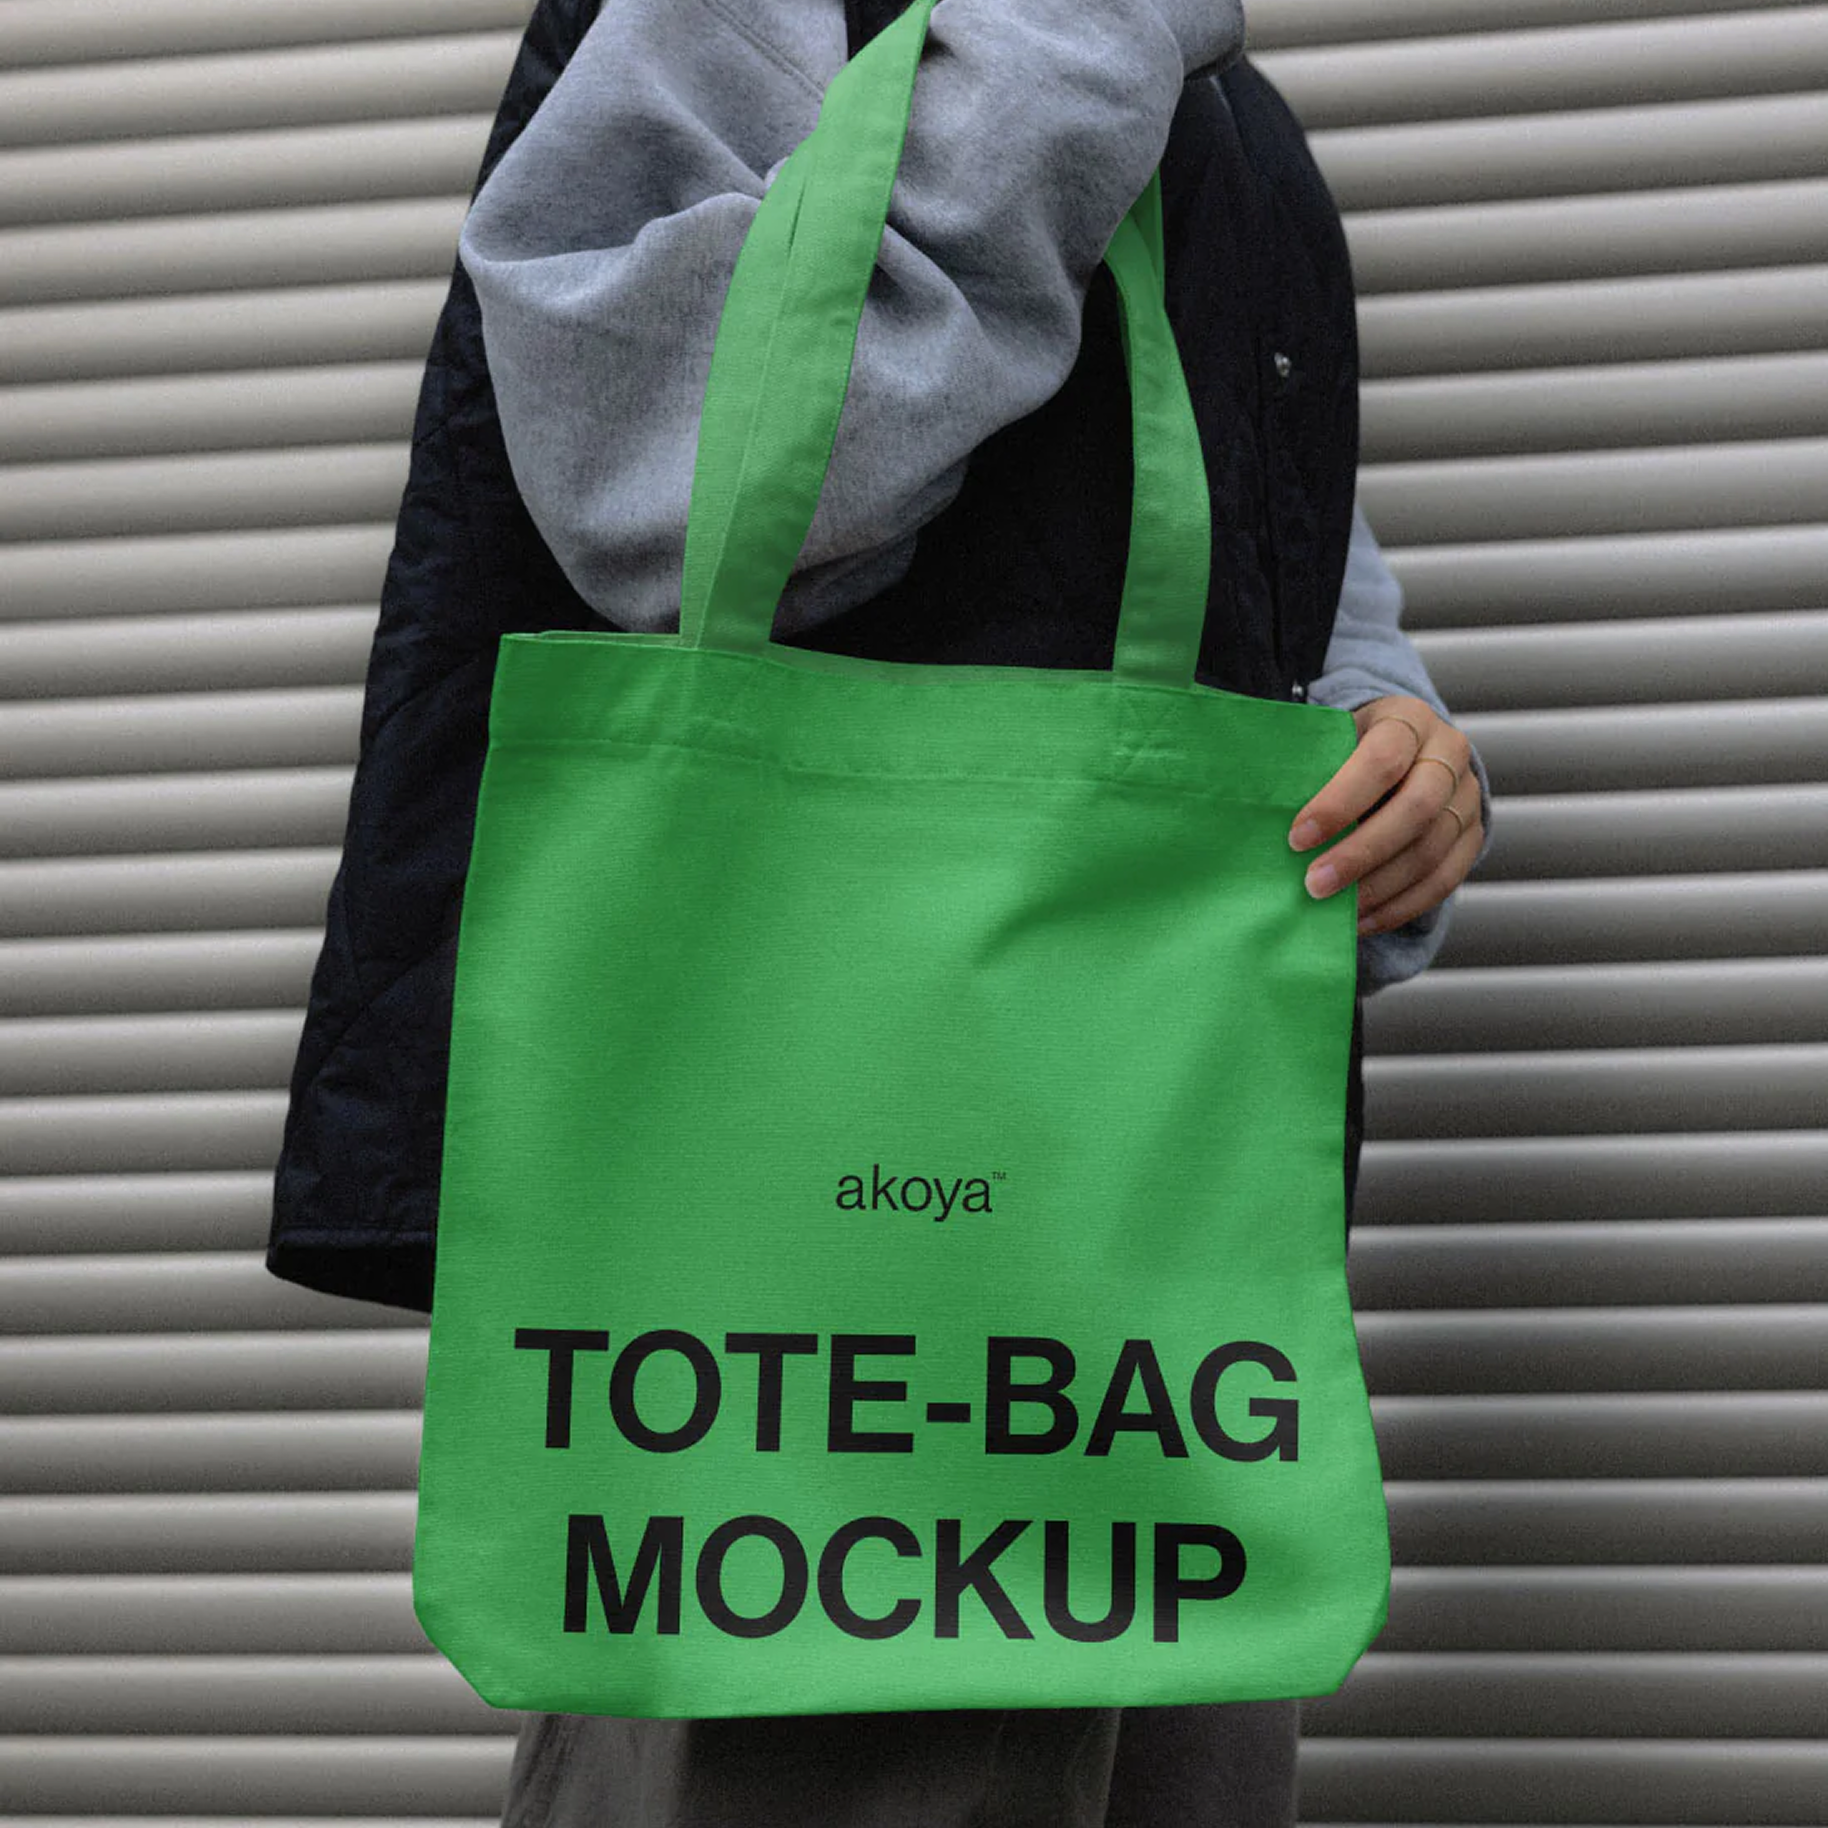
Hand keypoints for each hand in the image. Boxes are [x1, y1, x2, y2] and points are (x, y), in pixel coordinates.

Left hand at [1288, 695, 1484, 934]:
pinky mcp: (1472, 836)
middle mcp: (1448, 754)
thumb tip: (1268, 817)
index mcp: (1408, 719)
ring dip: (1378, 888)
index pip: (1381, 761)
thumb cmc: (1350, 748)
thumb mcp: (1331, 740)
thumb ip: (1310, 770)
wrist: (1404, 748)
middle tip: (1314, 885)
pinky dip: (1399, 906)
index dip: (1340, 803)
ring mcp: (1467, 797)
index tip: (1297, 838)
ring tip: (1336, 910)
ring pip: (1431, 851)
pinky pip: (1443, 881)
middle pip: (1416, 811)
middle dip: (1361, 854)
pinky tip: (1362, 919)